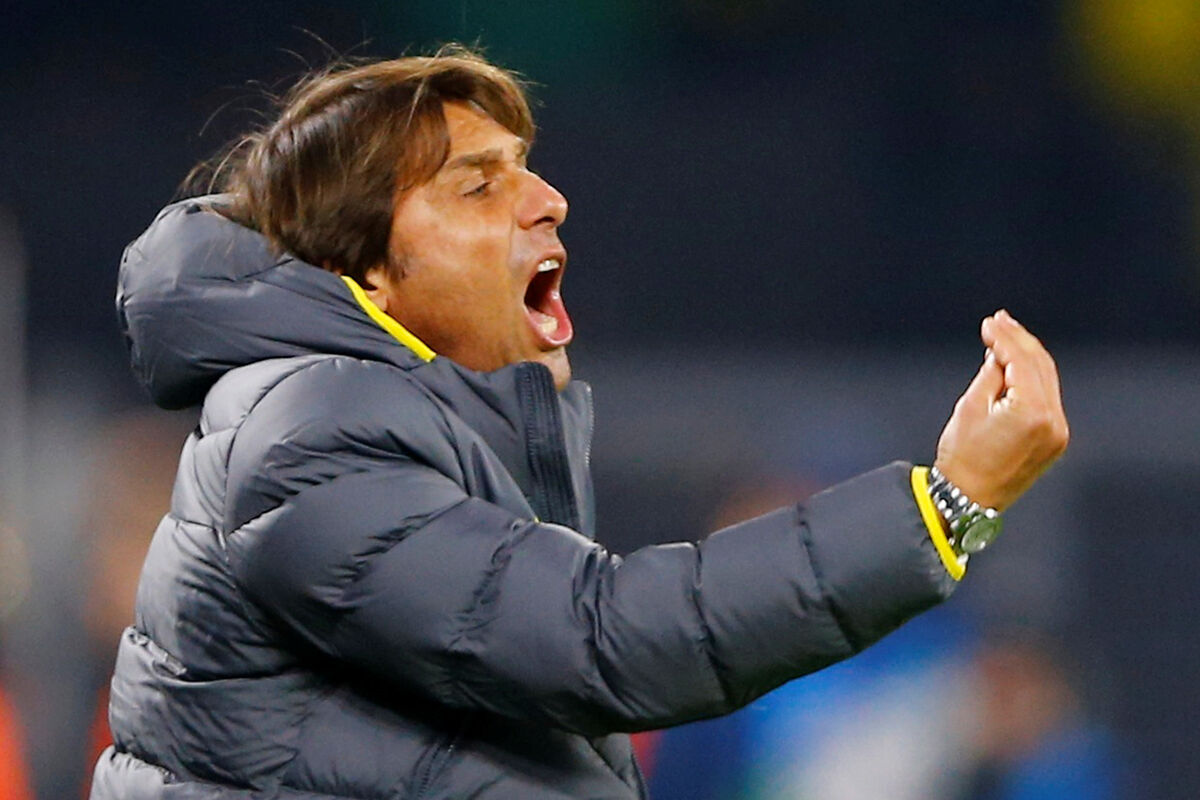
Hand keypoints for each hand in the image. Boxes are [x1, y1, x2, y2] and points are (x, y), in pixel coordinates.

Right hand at [934, 310, 1068, 510]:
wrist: (966, 499)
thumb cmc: (962, 459)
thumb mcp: (970, 407)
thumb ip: (991, 375)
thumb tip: (999, 355)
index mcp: (1032, 412)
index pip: (1021, 361)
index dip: (1004, 338)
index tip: (989, 324)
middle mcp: (1053, 421)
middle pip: (1040, 366)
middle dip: (1019, 341)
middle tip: (1000, 321)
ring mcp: (1057, 433)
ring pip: (1047, 380)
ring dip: (1027, 357)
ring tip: (1006, 337)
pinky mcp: (1054, 441)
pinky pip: (1046, 399)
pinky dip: (1032, 379)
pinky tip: (1016, 366)